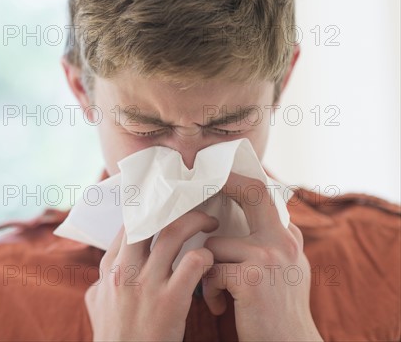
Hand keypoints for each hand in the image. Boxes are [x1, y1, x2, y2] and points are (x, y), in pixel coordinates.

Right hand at [85, 209, 218, 340]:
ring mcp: (146, 285)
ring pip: (173, 234)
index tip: (167, 202)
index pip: (128, 223)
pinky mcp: (170, 302)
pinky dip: (206, 257)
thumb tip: (109, 263)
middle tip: (193, 205)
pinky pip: (193, 263)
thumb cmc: (114, 336)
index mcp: (110, 268)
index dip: (149, 207)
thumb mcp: (97, 302)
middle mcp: (125, 271)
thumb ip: (104, 278)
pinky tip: (211, 261)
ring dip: (196, 222)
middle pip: (149, 219)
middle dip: (174, 207)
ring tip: (211, 223)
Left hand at [203, 173, 322, 340]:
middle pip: (252, 192)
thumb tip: (245, 216)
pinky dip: (209, 291)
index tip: (219, 174)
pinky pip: (211, 270)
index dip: (241, 179)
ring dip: (208, 270)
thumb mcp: (285, 271)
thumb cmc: (276, 314)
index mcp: (289, 238)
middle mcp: (283, 242)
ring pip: (215, 244)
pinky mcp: (252, 278)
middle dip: (225, 183)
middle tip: (199, 184)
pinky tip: (221, 307)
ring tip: (218, 293)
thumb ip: (268, 242)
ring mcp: (269, 257)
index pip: (266, 194)